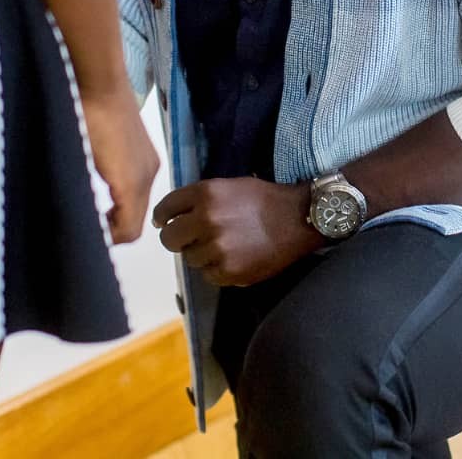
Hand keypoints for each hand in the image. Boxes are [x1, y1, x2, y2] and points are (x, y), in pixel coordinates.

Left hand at [80, 83, 159, 243]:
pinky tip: (105, 186)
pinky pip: (141, 184)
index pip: (128, 231)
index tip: (85, 237)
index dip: (108, 240)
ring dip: (121, 211)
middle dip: (115, 227)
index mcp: (131, 182)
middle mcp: (148, 174)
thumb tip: (80, 218)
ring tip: (95, 209)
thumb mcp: (76, 160)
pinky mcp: (147, 150)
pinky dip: (126, 195)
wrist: (100, 79)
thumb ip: (82, 195)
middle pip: (137, 219)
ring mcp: (150, 161)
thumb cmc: (81, 117)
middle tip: (87, 226)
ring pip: (140, 202)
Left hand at [151, 178, 323, 285]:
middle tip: (190, 238)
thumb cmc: (263, 199)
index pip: (166, 209)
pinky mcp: (228, 271)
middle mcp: (206, 220)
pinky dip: (216, 269)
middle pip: (169, 239)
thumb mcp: (228, 186)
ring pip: (189, 258)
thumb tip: (171, 217)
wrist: (298, 219)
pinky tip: (233, 257)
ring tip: (223, 245)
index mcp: (205, 193)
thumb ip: (200, 200)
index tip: (164, 223)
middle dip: (177, 238)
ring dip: (201, 253)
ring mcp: (217, 248)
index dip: (163, 218)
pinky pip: (208, 275)